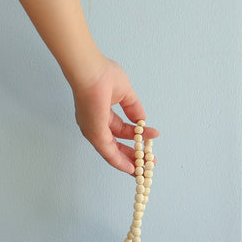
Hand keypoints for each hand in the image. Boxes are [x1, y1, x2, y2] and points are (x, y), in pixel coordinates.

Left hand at [70, 56, 157, 173]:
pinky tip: (132, 169)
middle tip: (148, 161)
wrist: (91, 72)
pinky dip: (121, 162)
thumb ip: (133, 108)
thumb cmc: (103, 75)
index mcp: (101, 114)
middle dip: (133, 154)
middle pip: (116, 144)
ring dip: (130, 161)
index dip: (136, 136)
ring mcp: (93, 131)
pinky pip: (109, 153)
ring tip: (145, 168)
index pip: (120, 129)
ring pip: (113, 152)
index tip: (149, 141)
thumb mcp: (125, 93)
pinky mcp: (95, 135)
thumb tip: (142, 120)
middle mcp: (95, 125)